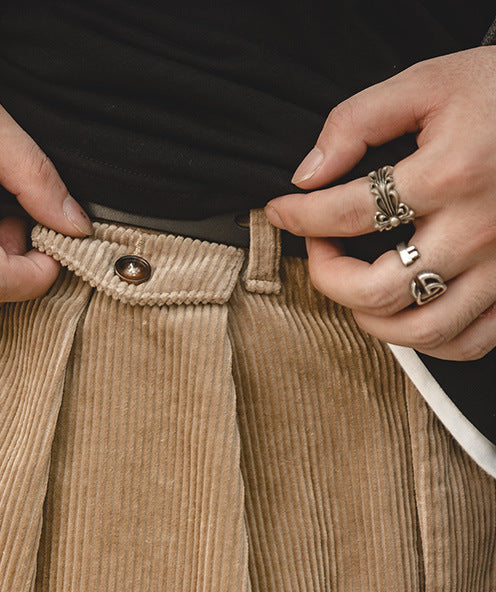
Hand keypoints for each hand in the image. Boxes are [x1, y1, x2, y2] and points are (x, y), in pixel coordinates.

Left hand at [265, 47, 495, 360]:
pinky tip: (406, 310)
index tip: (281, 211)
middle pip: (376, 292)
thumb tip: (306, 175)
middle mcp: (478, 229)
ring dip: (370, 319)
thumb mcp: (428, 82)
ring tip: (355, 286)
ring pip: (420, 331)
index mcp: (451, 174)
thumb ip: (356, 122)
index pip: (345, 214)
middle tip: (320, 249)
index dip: (298, 216)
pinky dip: (426, 340)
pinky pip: (467, 343)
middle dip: (327, 277)